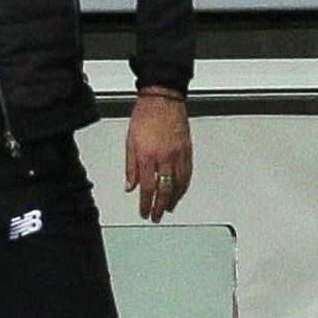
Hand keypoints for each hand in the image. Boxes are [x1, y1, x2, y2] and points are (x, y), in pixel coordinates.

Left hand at [124, 91, 191, 222]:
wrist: (162, 100)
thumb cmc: (144, 117)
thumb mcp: (129, 142)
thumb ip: (130, 167)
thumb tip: (130, 186)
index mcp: (147, 156)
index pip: (147, 187)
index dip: (146, 203)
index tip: (144, 212)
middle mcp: (164, 157)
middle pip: (164, 189)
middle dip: (160, 206)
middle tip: (157, 216)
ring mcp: (178, 154)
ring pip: (179, 184)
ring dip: (174, 199)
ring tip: (169, 208)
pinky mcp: (188, 150)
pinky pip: (188, 174)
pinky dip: (184, 186)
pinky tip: (180, 192)